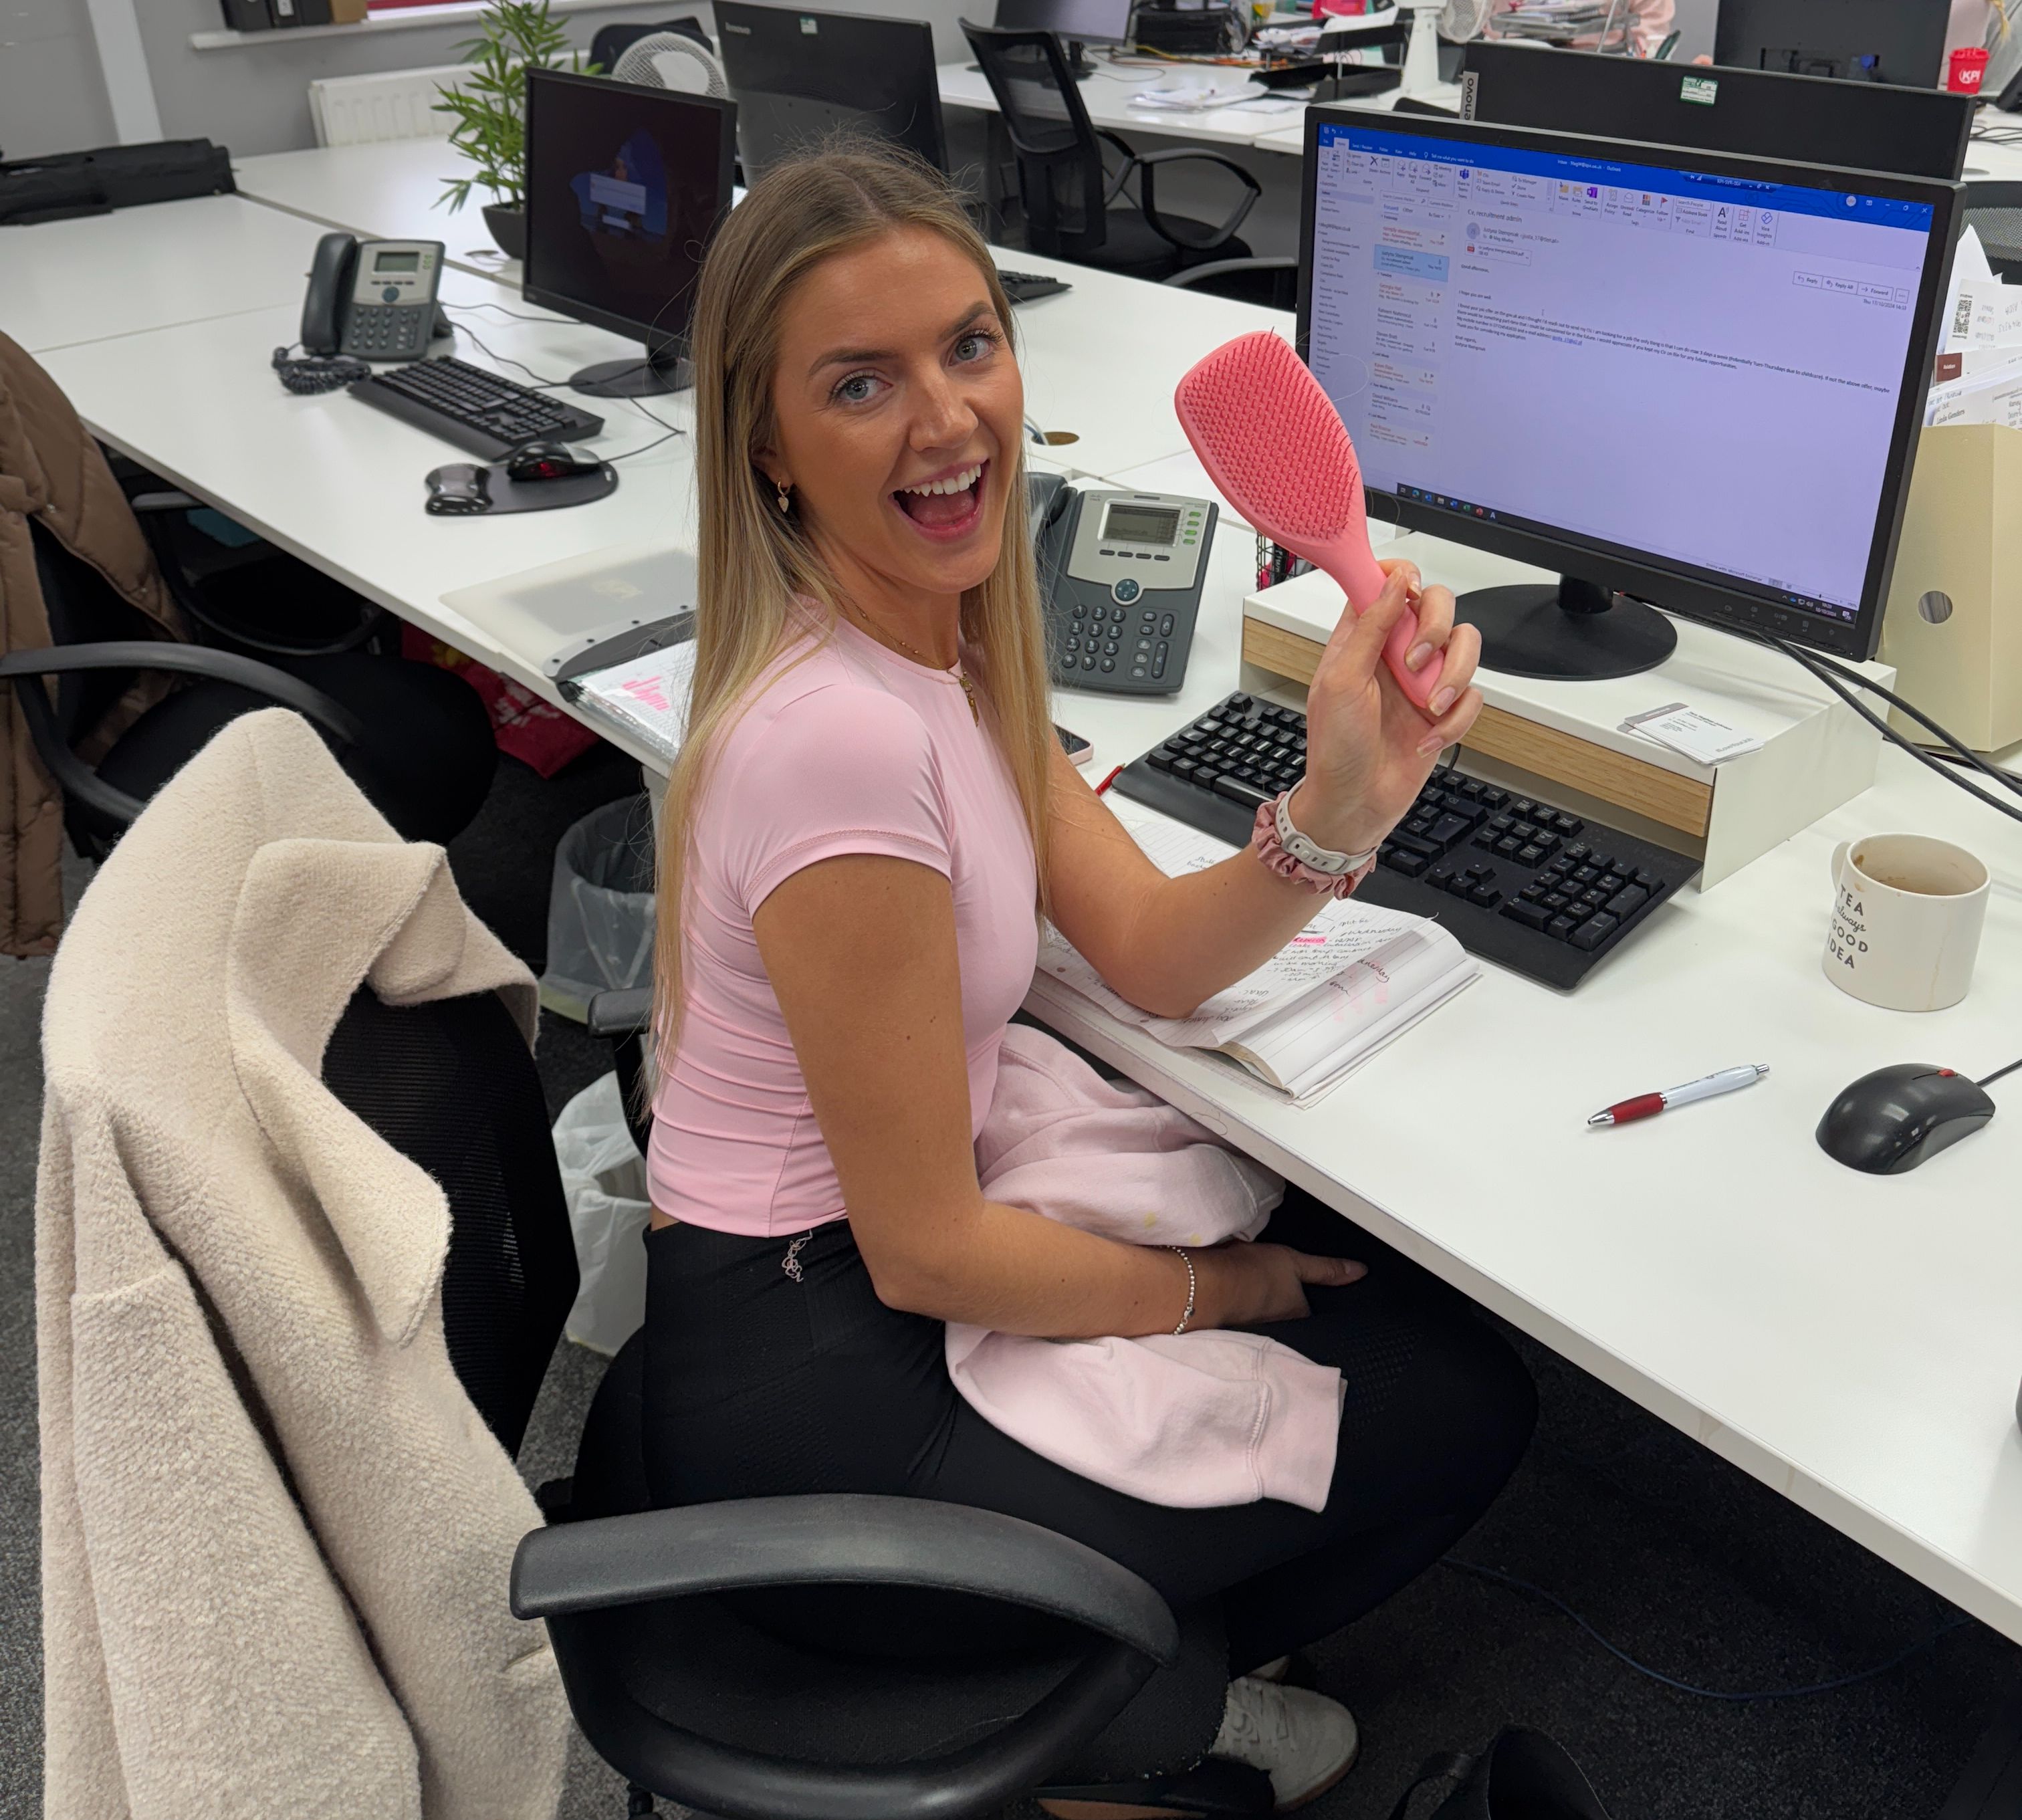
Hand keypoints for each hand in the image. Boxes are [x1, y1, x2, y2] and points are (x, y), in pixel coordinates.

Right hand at [1194, 1243, 1365, 1327]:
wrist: (1205, 1283)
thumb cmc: (1251, 1273)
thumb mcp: (1294, 1262)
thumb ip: (1327, 1269)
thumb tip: (1361, 1271)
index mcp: (1298, 1318)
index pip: (1313, 1315)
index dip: (1312, 1302)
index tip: (1312, 1294)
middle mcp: (1280, 1331)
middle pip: (1291, 1320)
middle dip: (1288, 1310)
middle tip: (1284, 1292)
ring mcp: (1255, 1330)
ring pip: (1268, 1320)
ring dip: (1266, 1310)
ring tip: (1261, 1293)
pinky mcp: (1231, 1325)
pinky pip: (1245, 1319)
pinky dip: (1246, 1310)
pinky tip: (1240, 1299)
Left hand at [1290, 559, 1483, 854]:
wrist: (1354, 805)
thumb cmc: (1335, 749)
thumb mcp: (1341, 681)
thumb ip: (1368, 627)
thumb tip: (1392, 581)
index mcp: (1361, 637)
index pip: (1386, 582)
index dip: (1401, 574)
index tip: (1407, 588)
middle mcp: (1395, 652)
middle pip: (1439, 604)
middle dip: (1437, 628)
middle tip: (1414, 662)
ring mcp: (1423, 680)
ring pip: (1466, 647)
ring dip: (1454, 677)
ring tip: (1428, 707)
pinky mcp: (1444, 711)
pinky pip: (1474, 696)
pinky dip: (1456, 720)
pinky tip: (1426, 740)